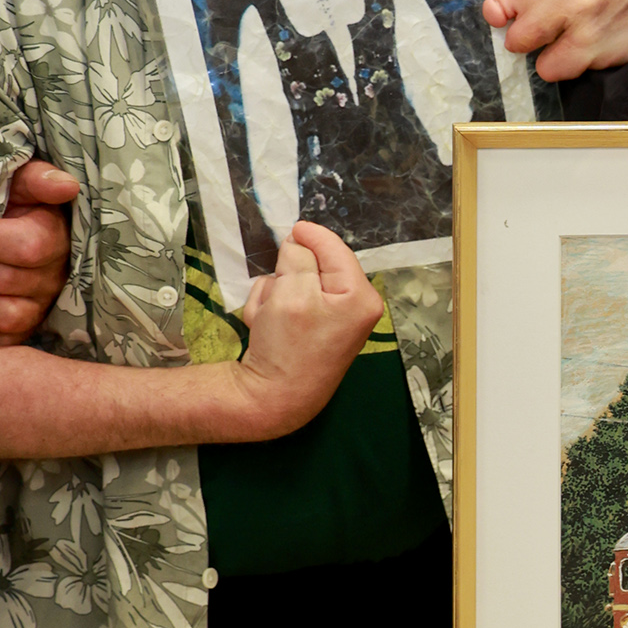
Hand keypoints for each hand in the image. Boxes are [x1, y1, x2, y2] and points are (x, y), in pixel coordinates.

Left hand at [0, 159, 79, 346]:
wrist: (8, 237)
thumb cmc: (13, 207)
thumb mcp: (22, 184)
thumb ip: (38, 178)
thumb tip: (66, 185)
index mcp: (56, 238)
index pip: (26, 246)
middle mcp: (53, 279)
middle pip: (4, 279)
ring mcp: (37, 309)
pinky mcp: (18, 332)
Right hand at [232, 221, 384, 439]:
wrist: (272, 401)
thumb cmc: (287, 347)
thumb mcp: (291, 292)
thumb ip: (298, 259)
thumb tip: (299, 242)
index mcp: (361, 296)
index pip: (337, 251)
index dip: (312, 235)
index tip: (294, 226)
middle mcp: (355, 307)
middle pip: (314, 267)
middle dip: (286, 277)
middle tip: (275, 300)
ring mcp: (333, 321)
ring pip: (294, 285)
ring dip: (274, 296)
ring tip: (269, 322)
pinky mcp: (312, 332)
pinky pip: (288, 305)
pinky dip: (272, 312)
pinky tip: (266, 332)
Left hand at [481, 0, 627, 79]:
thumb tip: (496, 14)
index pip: (500, 3)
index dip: (501, 15)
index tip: (507, 18)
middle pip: (516, 38)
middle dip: (526, 39)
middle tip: (547, 30)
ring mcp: (582, 20)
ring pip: (538, 61)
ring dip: (549, 57)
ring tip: (569, 42)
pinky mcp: (596, 47)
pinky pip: (559, 70)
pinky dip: (569, 65)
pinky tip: (585, 50)